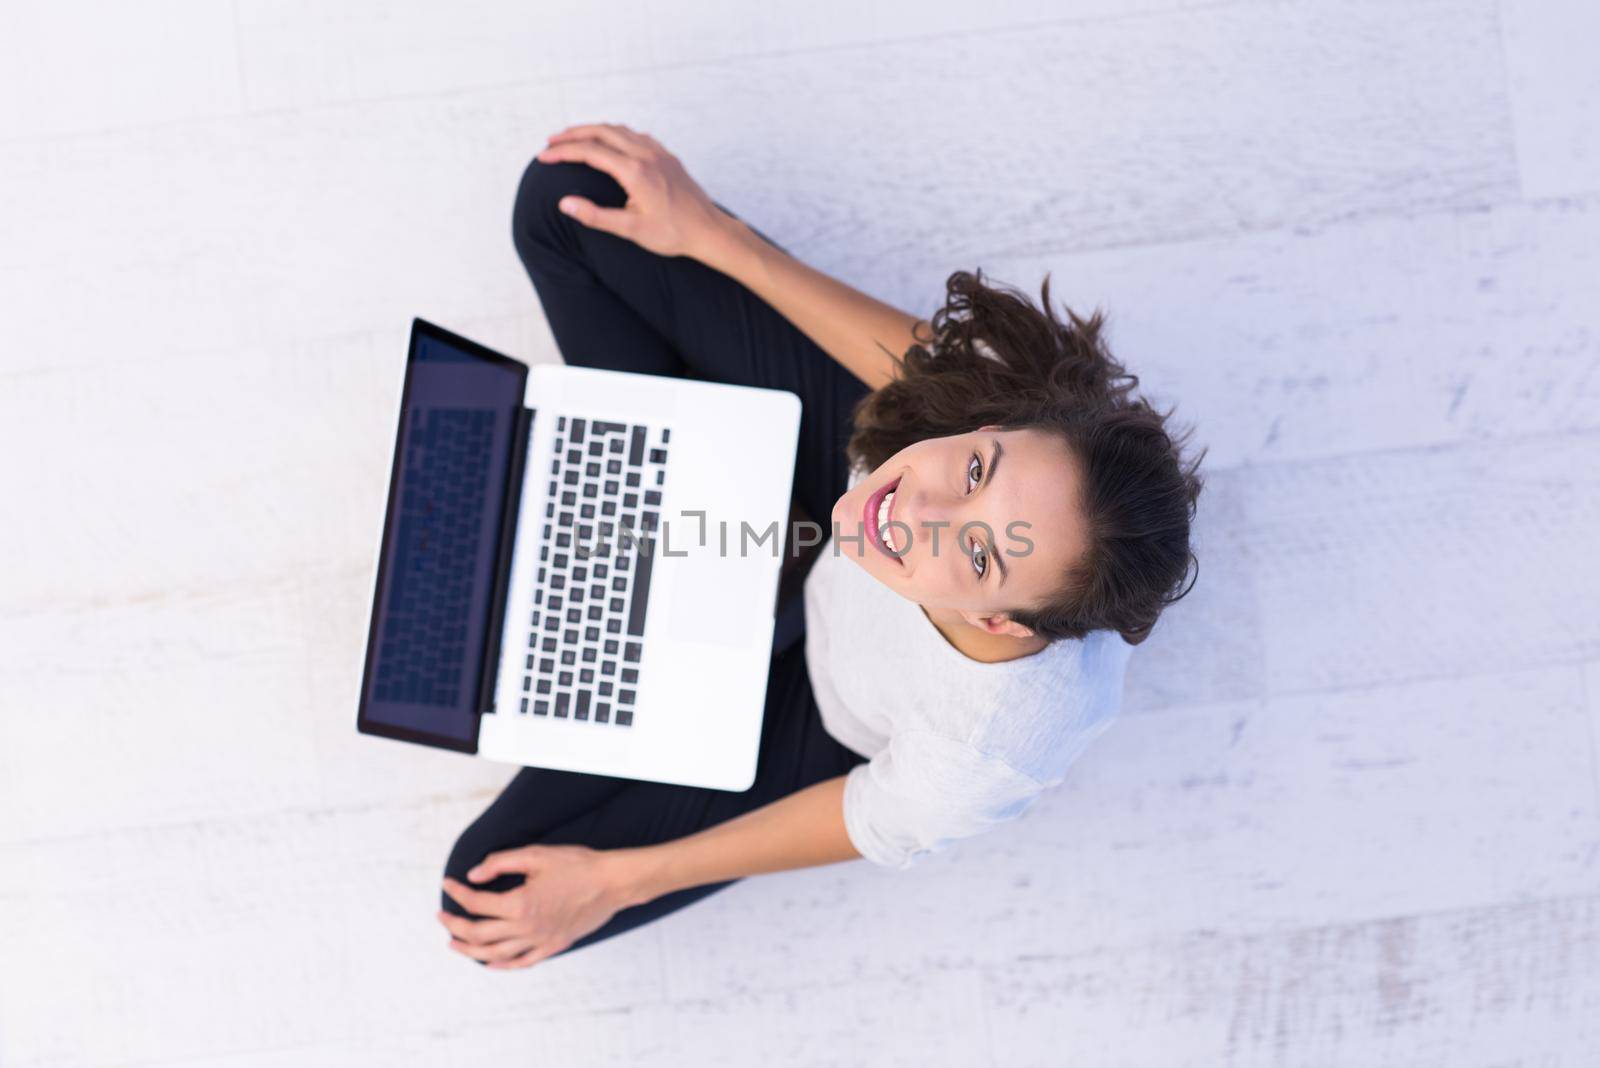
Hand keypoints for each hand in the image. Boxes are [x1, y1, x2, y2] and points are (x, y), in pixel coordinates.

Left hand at [437, 843, 632, 969]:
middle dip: (454, 925)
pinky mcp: (553, 946)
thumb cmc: (577, 864)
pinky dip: (502, 966)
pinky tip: (490, 963)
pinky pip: (522, 963)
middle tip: (441, 916)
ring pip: (495, 954)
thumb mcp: (536, 855)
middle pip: (479, 934)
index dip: (458, 892)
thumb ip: (500, 863)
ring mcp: (540, 941)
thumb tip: (473, 875)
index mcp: (520, 904)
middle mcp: (526, 928)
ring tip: (454, 943)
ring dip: (470, 950)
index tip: (449, 883)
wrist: (613, 882)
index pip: (477, 903)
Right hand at [534, 122, 731, 259]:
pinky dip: (616, 134)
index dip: (563, 152)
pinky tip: (610, 143)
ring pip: (620, 130)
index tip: (543, 157)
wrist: (709, 231)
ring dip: (594, 131)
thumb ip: (595, 216)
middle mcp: (647, 155)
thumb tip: (565, 203)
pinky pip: (636, 136)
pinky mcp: (668, 157)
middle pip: (602, 131)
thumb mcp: (630, 230)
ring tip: (574, 139)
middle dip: (573, 134)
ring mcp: (659, 153)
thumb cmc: (673, 234)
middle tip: (551, 142)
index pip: (590, 151)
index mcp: (635, 171)